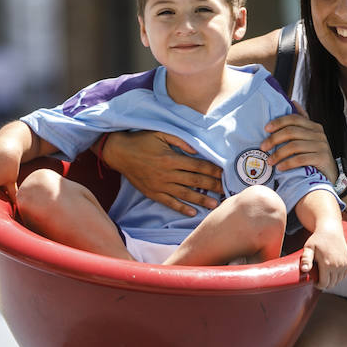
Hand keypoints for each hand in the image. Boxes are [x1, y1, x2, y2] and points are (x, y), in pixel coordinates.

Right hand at [102, 130, 222, 216]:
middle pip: (195, 181)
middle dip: (212, 186)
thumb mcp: (160, 133)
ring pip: (185, 194)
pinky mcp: (153, 193)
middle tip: (226, 190)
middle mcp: (167, 174)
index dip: (213, 170)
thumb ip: (179, 140)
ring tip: (215, 204)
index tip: (224, 173)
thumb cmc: (141, 140)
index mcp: (171, 158)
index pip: (198, 166)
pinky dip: (181, 208)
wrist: (119, 152)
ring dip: (201, 200)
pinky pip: (169, 202)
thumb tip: (196, 150)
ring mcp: (160, 185)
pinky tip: (193, 212)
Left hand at [261, 108, 337, 181]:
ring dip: (278, 154)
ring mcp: (322, 146)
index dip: (278, 122)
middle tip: (263, 147)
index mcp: (314, 126)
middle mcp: (319, 134)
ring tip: (269, 161)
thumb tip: (293, 101)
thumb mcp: (309, 137)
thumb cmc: (314, 155)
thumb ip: (302, 122)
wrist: (329, 173)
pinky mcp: (322, 158)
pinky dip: (288, 163)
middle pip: (291, 132)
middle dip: (274, 139)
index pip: (294, 118)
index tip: (266, 129)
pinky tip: (280, 167)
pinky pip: (301, 159)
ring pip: (294, 146)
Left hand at [298, 223, 346, 290]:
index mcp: (327, 264)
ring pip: (338, 281)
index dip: (318, 285)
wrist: (331, 229)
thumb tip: (304, 269)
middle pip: (331, 284)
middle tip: (318, 279)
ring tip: (324, 276)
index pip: (324, 283)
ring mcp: (344, 264)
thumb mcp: (309, 247)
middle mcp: (337, 265)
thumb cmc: (318, 238)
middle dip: (324, 284)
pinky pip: (344, 275)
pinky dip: (338, 277)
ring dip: (332, 281)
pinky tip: (332, 274)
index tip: (314, 282)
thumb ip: (306, 259)